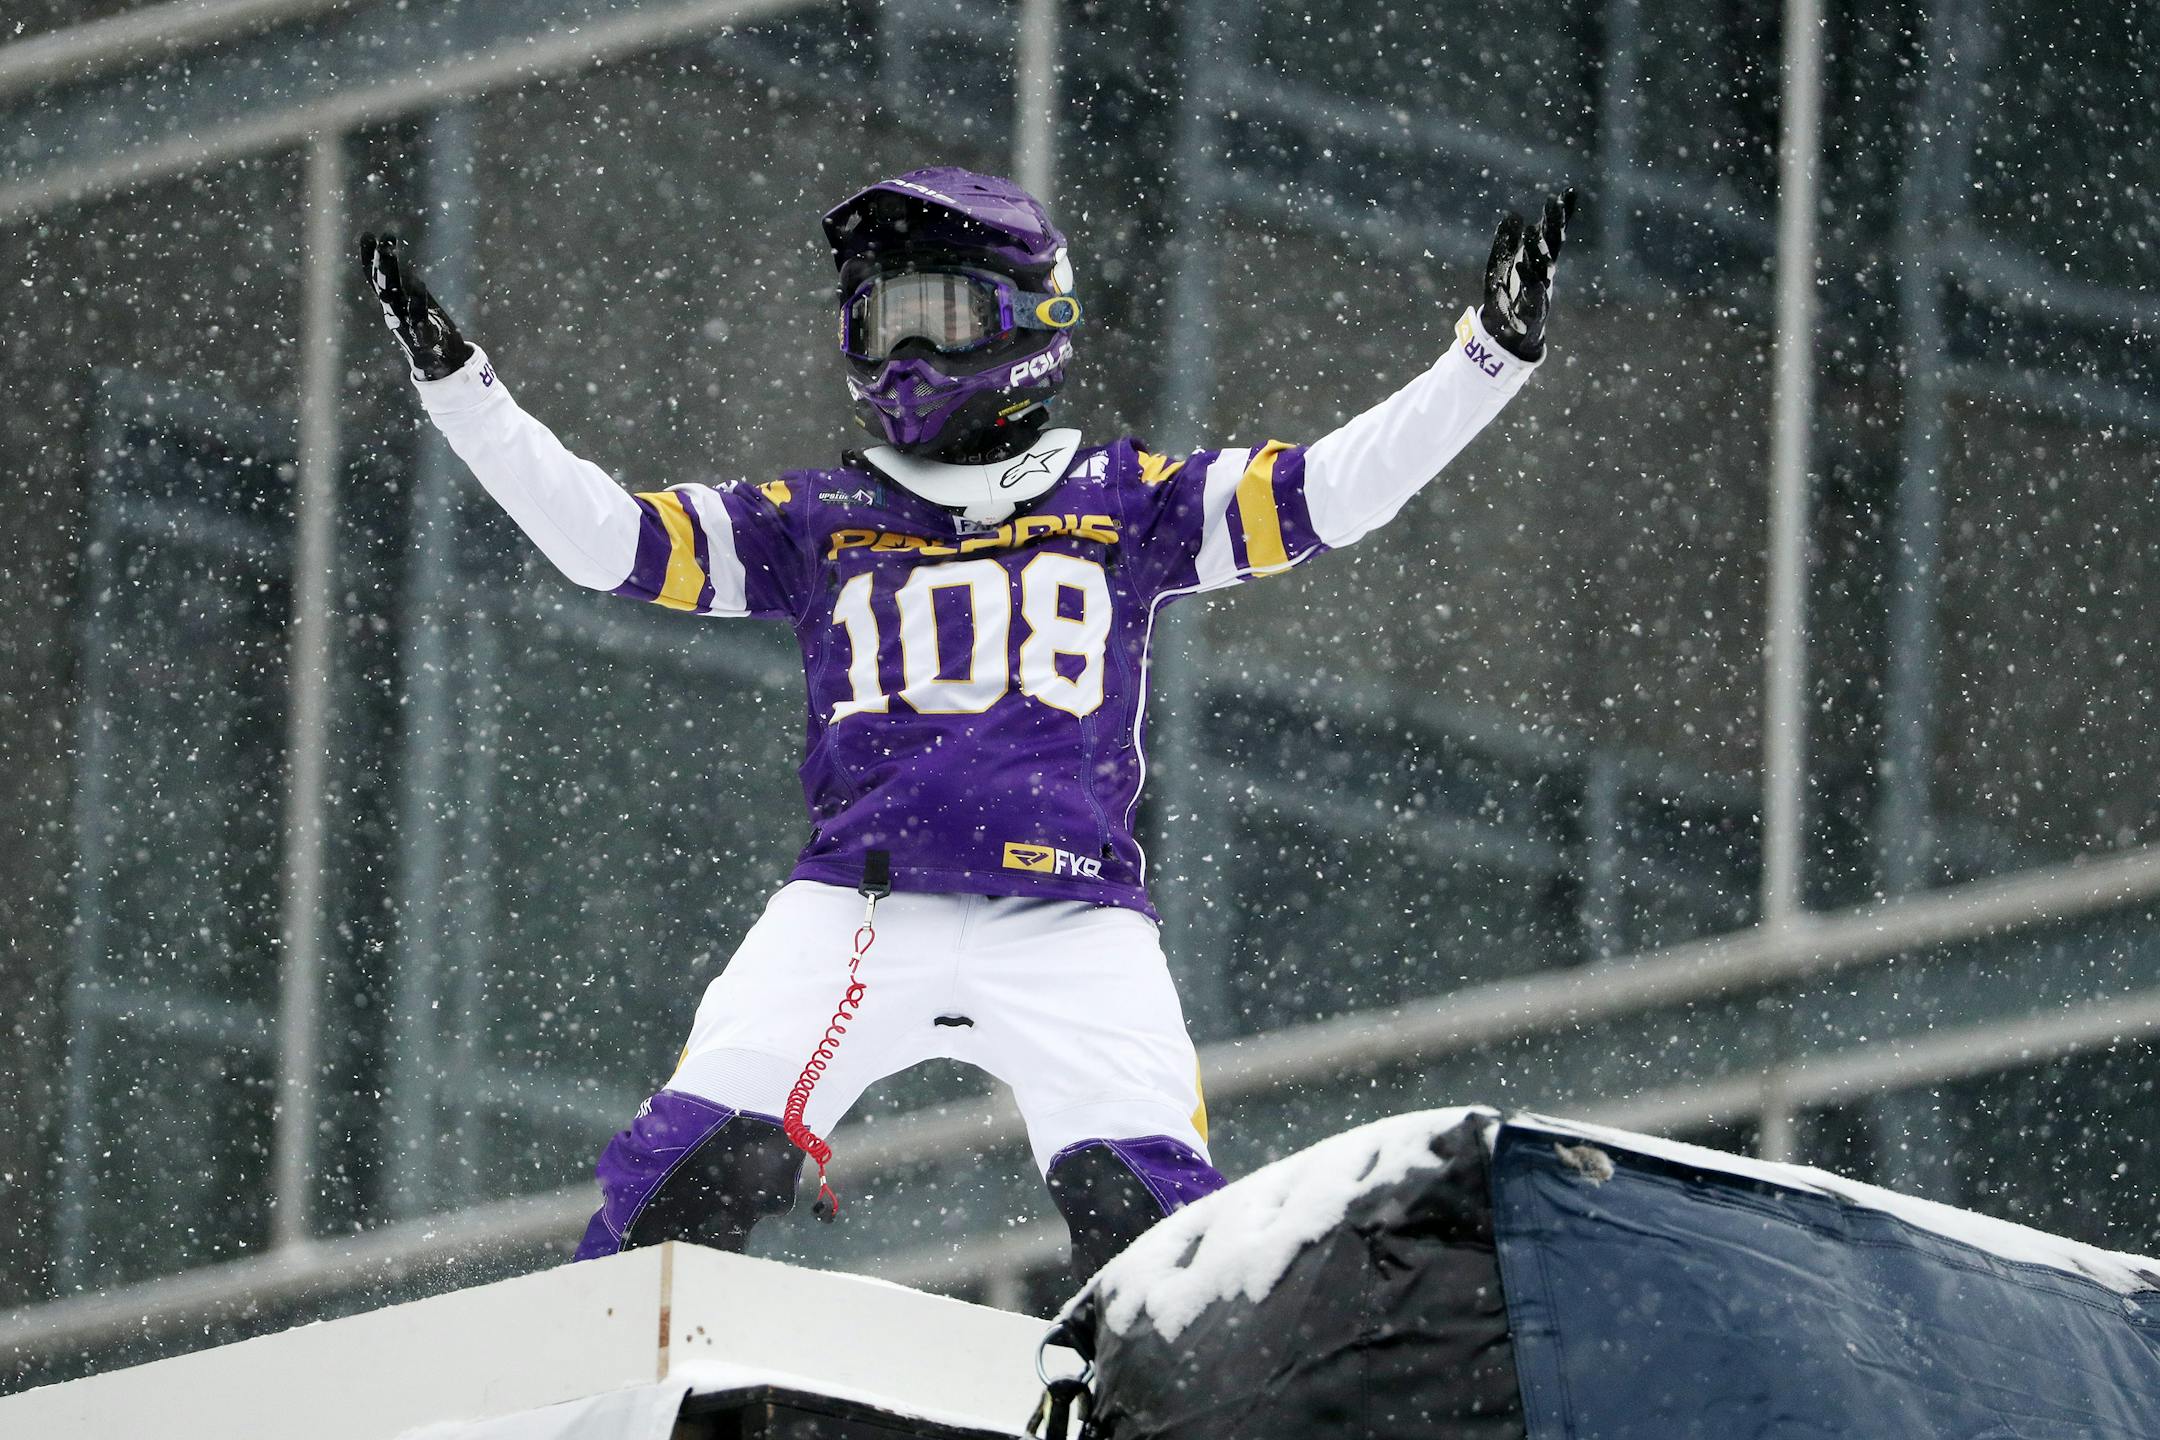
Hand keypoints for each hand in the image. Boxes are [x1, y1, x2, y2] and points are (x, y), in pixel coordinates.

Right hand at [360, 233, 471, 379]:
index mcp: (391, 303)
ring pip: (397, 303)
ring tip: (398, 260)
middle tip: (385, 242)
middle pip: (385, 287)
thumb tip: (386, 250)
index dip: (370, 258)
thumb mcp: (409, 299)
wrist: (440, 364)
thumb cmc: (423, 327)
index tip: (367, 235)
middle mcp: (394, 313)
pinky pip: (419, 324)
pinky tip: (418, 284)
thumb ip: (398, 281)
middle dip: (384, 266)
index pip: (375, 278)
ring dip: (395, 281)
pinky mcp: (423, 341)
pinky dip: (417, 307)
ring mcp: (406, 327)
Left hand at [1479, 189, 1574, 361]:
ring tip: (1531, 230)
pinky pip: (1532, 295)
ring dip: (1537, 250)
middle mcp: (1544, 274)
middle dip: (1553, 225)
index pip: (1551, 234)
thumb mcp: (1500, 265)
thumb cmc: (1505, 297)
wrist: (1504, 336)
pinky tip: (1524, 268)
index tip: (1564, 194)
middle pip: (1551, 246)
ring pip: (1542, 268)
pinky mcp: (1533, 312)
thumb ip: (1506, 242)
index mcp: (1538, 261)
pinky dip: (1530, 282)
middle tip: (1552, 203)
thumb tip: (1513, 214)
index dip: (1558, 215)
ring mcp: (1540, 292)